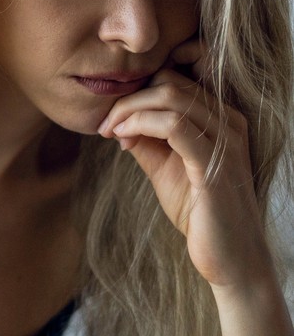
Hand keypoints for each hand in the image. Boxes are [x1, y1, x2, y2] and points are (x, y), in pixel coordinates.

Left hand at [97, 40, 270, 289]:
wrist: (228, 257)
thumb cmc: (197, 210)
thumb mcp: (163, 165)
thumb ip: (145, 139)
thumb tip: (116, 120)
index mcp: (220, 118)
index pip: (175, 78)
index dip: (138, 89)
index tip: (113, 115)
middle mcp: (230, 122)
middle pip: (169, 82)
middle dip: (128, 98)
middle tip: (105, 124)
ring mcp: (227, 142)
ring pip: (171, 97)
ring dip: (129, 110)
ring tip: (110, 131)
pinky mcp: (216, 164)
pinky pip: (175, 125)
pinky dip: (140, 124)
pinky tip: (122, 139)